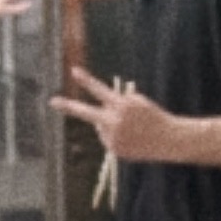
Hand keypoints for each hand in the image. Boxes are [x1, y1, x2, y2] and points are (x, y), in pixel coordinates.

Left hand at [49, 67, 185, 163]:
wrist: (168, 139)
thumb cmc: (152, 116)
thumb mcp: (136, 103)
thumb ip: (115, 105)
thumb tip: (94, 120)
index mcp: (122, 105)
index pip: (100, 90)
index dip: (86, 80)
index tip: (73, 71)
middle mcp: (114, 121)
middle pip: (87, 113)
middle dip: (68, 106)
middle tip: (52, 101)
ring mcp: (112, 137)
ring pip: (100, 126)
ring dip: (110, 125)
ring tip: (131, 129)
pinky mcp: (113, 149)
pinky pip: (106, 138)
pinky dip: (115, 137)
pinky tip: (130, 138)